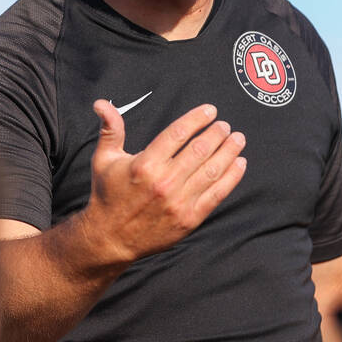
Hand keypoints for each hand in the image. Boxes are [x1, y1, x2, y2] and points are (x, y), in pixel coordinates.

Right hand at [78, 100, 246, 264]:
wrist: (110, 238)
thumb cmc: (108, 195)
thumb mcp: (104, 159)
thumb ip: (111, 129)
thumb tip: (102, 103)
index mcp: (145, 164)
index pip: (179, 133)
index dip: (198, 119)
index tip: (210, 111)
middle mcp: (164, 182)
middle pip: (200, 149)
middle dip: (217, 133)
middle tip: (225, 126)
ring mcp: (179, 202)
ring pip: (212, 170)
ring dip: (229, 151)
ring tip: (237, 139)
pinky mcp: (189, 219)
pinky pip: (217, 194)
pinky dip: (232, 177)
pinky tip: (240, 164)